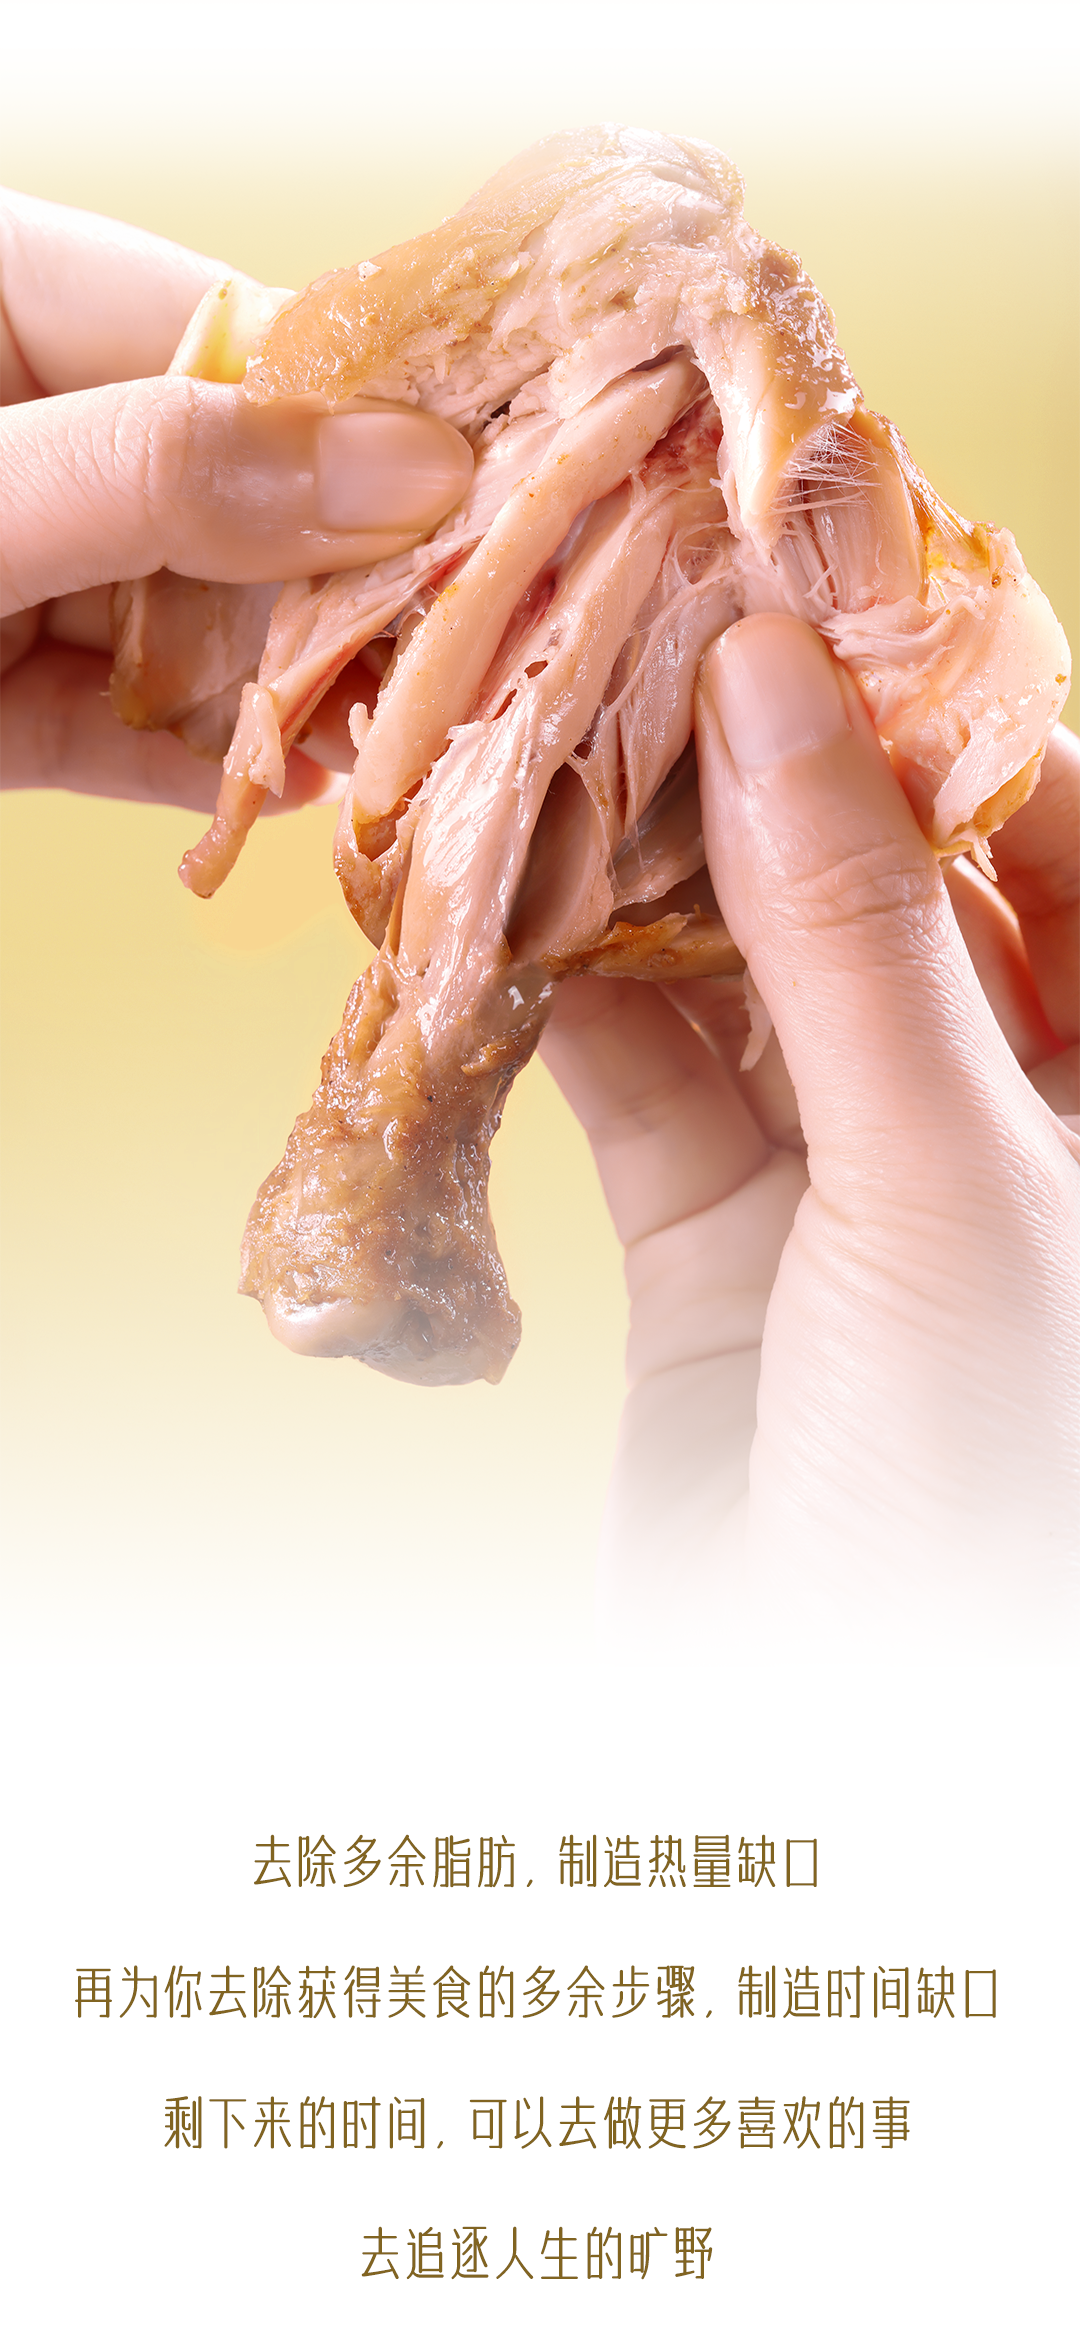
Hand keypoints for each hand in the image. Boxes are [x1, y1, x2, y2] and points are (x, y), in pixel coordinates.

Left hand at [0, 191, 471, 810]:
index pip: (223, 327)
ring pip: (179, 623)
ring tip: (401, 740)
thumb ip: (166, 475)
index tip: (498, 485)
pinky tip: (297, 790)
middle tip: (475, 639)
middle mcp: (20, 428)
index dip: (366, 408)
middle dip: (339, 578)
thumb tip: (406, 468)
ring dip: (287, 694)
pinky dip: (197, 767)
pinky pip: (111, 730)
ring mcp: (5, 566)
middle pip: (223, 488)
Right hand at [541, 614, 1078, 1638]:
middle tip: (649, 614)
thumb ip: (858, 939)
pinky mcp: (713, 1254)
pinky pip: (643, 1085)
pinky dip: (570, 998)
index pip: (1064, 831)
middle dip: (774, 763)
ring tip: (554, 732)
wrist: (848, 1754)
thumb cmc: (996, 1477)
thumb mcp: (955, 1186)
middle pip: (891, 885)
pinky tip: (505, 905)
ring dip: (648, 868)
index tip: (817, 564)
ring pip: (749, 974)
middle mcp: (1005, 1114)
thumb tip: (771, 687)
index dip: (948, 696)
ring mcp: (850, 1182)